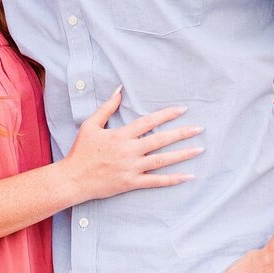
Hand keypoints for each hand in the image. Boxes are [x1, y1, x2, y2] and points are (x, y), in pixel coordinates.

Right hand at [61, 86, 202, 202]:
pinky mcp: (131, 183)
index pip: (148, 122)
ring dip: (182, 154)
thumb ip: (107, 107)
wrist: (73, 179)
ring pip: (162, 160)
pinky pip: (156, 182)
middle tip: (200, 128)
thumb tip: (119, 89)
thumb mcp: (90, 125)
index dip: (166, 115)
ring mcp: (131, 168)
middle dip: (182, 133)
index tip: (182, 109)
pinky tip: (188, 176)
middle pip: (160, 140)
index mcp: (120, 135)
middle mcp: (129, 151)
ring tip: (200, 149)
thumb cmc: (81, 151)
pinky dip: (173, 180)